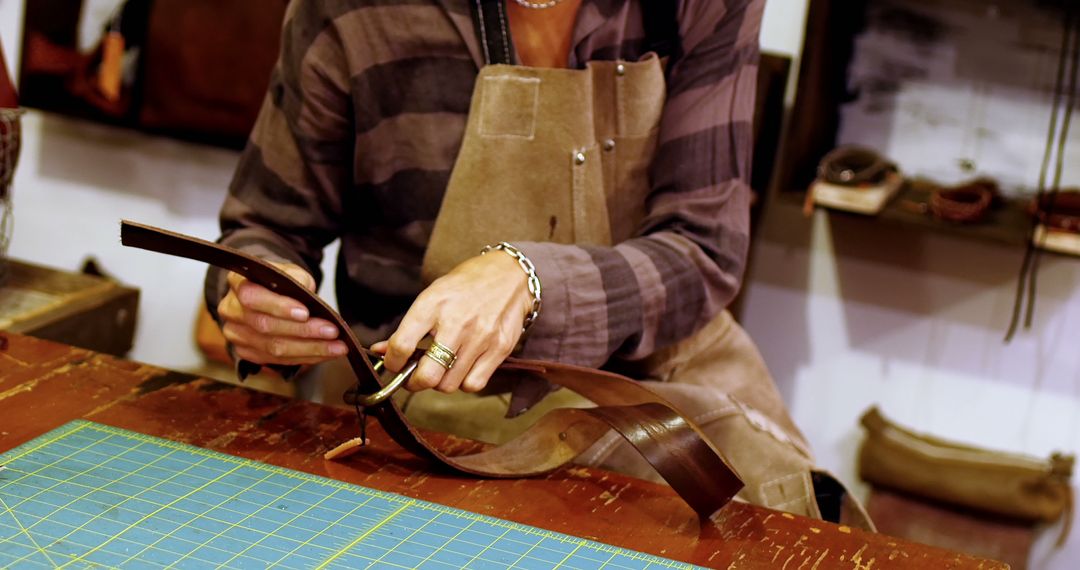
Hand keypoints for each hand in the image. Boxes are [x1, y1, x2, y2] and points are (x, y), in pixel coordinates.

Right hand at [217, 262, 346, 365]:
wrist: (266, 292)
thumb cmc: (279, 281)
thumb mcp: (289, 271)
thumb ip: (297, 279)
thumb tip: (308, 294)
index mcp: (238, 283)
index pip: (253, 298)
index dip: (279, 307)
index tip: (306, 313)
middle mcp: (231, 310)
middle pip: (266, 327)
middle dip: (304, 331)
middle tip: (332, 331)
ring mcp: (236, 334)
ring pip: (272, 348)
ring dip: (310, 349)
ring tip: (336, 347)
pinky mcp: (246, 353)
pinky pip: (276, 360)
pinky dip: (304, 358)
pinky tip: (325, 354)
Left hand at [371, 252, 530, 393]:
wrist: (510, 275)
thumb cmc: (465, 286)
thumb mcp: (431, 296)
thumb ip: (407, 328)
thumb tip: (380, 352)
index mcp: (432, 305)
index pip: (401, 346)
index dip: (392, 363)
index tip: (394, 364)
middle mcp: (456, 322)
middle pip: (427, 376)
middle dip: (415, 382)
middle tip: (415, 376)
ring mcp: (480, 337)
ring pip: (449, 385)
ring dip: (441, 382)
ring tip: (443, 367)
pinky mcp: (499, 349)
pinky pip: (473, 384)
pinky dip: (465, 382)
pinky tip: (463, 368)